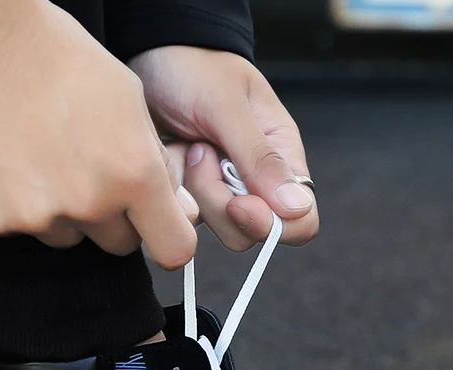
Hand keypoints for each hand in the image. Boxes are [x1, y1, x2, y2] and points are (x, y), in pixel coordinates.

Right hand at [0, 0, 197, 267]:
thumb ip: (159, 167)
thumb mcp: (131, 103)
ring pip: (71, 237)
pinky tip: (12, 162)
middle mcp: (89, 203)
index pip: (174, 250)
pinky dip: (20, 205)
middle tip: (91, 173)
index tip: (159, 226)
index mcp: (134, 175)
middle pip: (120, 244)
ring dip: (66, 212)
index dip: (168, 237)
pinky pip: (22, 228)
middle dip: (115, 218)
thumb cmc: (60, 60)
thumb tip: (182, 213)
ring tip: (44, 159)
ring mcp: (38, 215)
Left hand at [130, 46, 318, 251]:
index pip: (300, 220)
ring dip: (195, 190)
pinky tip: (172, 154)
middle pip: (251, 232)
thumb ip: (260, 158)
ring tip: (188, 147)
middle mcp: (257, 183)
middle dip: (220, 203)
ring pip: (218, 228)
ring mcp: (223, 193)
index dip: (271, 225)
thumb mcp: (229, 106)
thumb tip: (296, 208)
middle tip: (202, 153)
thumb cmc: (196, 68)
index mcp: (282, 159)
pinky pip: (185, 216)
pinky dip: (172, 188)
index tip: (238, 203)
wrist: (151, 53)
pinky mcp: (194, 196)